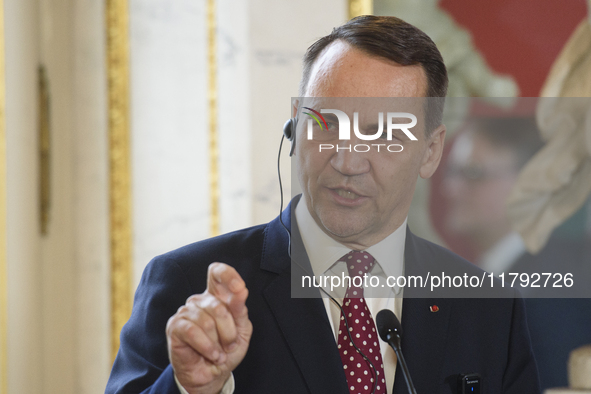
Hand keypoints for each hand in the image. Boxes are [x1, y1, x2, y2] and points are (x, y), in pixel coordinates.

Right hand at [166, 262, 251, 393]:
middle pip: (218, 306)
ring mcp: (185, 311)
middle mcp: (200, 300)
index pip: (217, 273)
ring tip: (218, 352)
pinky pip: (192, 331)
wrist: (212, 375)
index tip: (240, 288)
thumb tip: (241, 290)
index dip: (228, 275)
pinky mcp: (175, 326)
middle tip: (229, 345)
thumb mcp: (242, 330)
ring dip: (217, 342)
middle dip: (229, 331)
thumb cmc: (226, 349)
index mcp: (217, 296)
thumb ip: (240, 309)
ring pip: (206, 320)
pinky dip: (206, 346)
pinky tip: (211, 354)